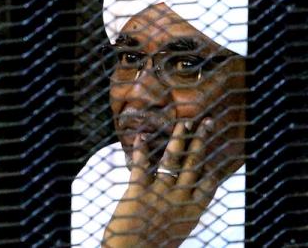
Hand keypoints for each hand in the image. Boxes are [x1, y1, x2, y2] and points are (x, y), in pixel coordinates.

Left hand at [102, 118, 215, 247]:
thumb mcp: (175, 234)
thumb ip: (180, 216)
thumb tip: (183, 205)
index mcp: (191, 213)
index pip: (209, 186)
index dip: (213, 167)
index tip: (217, 152)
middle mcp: (179, 199)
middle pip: (194, 164)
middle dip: (201, 141)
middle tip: (206, 122)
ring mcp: (160, 193)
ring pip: (172, 159)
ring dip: (178, 138)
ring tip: (182, 122)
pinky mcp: (138, 190)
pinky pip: (141, 165)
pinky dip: (140, 150)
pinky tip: (141, 136)